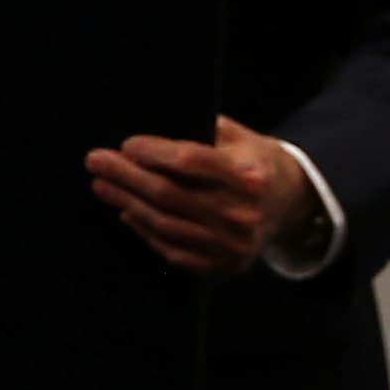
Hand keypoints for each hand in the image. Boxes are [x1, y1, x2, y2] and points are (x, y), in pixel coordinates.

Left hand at [86, 114, 324, 276]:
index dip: (153, 152)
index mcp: (249, 175)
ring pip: (166, 224)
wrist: (293, 205)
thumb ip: (204, 129)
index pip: (189, 161)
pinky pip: (175, 250)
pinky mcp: (226, 264)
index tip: (126, 144)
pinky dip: (146, 232)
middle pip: (169, 194)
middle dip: (126, 176)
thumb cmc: (257, 162)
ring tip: (102, 185)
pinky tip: (127, 212)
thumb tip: (153, 125)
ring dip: (127, 203)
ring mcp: (234, 243)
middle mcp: (242, 212)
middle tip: (95, 161)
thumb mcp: (242, 137)